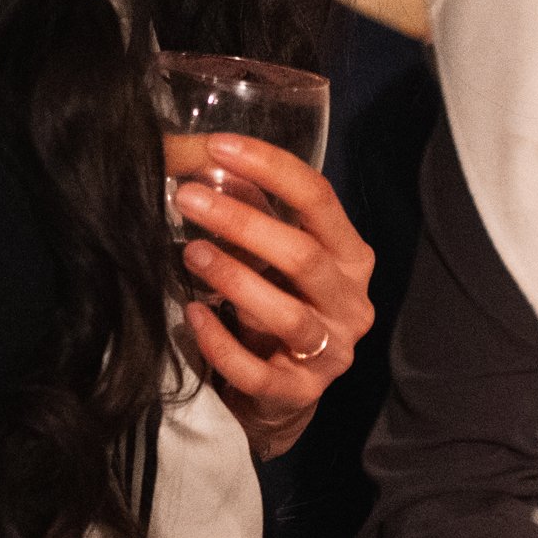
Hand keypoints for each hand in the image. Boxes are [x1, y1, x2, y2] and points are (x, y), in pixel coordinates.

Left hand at [167, 132, 374, 457]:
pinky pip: (257, 369)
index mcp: (351, 256)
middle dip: (242, 221)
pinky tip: (193, 315)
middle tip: (186, 198)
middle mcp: (351, 301)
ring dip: (235, 279)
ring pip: (287, 313)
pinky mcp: (301, 392)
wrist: (284, 391)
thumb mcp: (276, 258)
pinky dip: (220, 342)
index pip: (319, 199)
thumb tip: (211, 161)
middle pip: (303, 254)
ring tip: (190, 253)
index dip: (271, 168)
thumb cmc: (279, 306)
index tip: (218, 146)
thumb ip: (257, 213)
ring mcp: (332, 350)